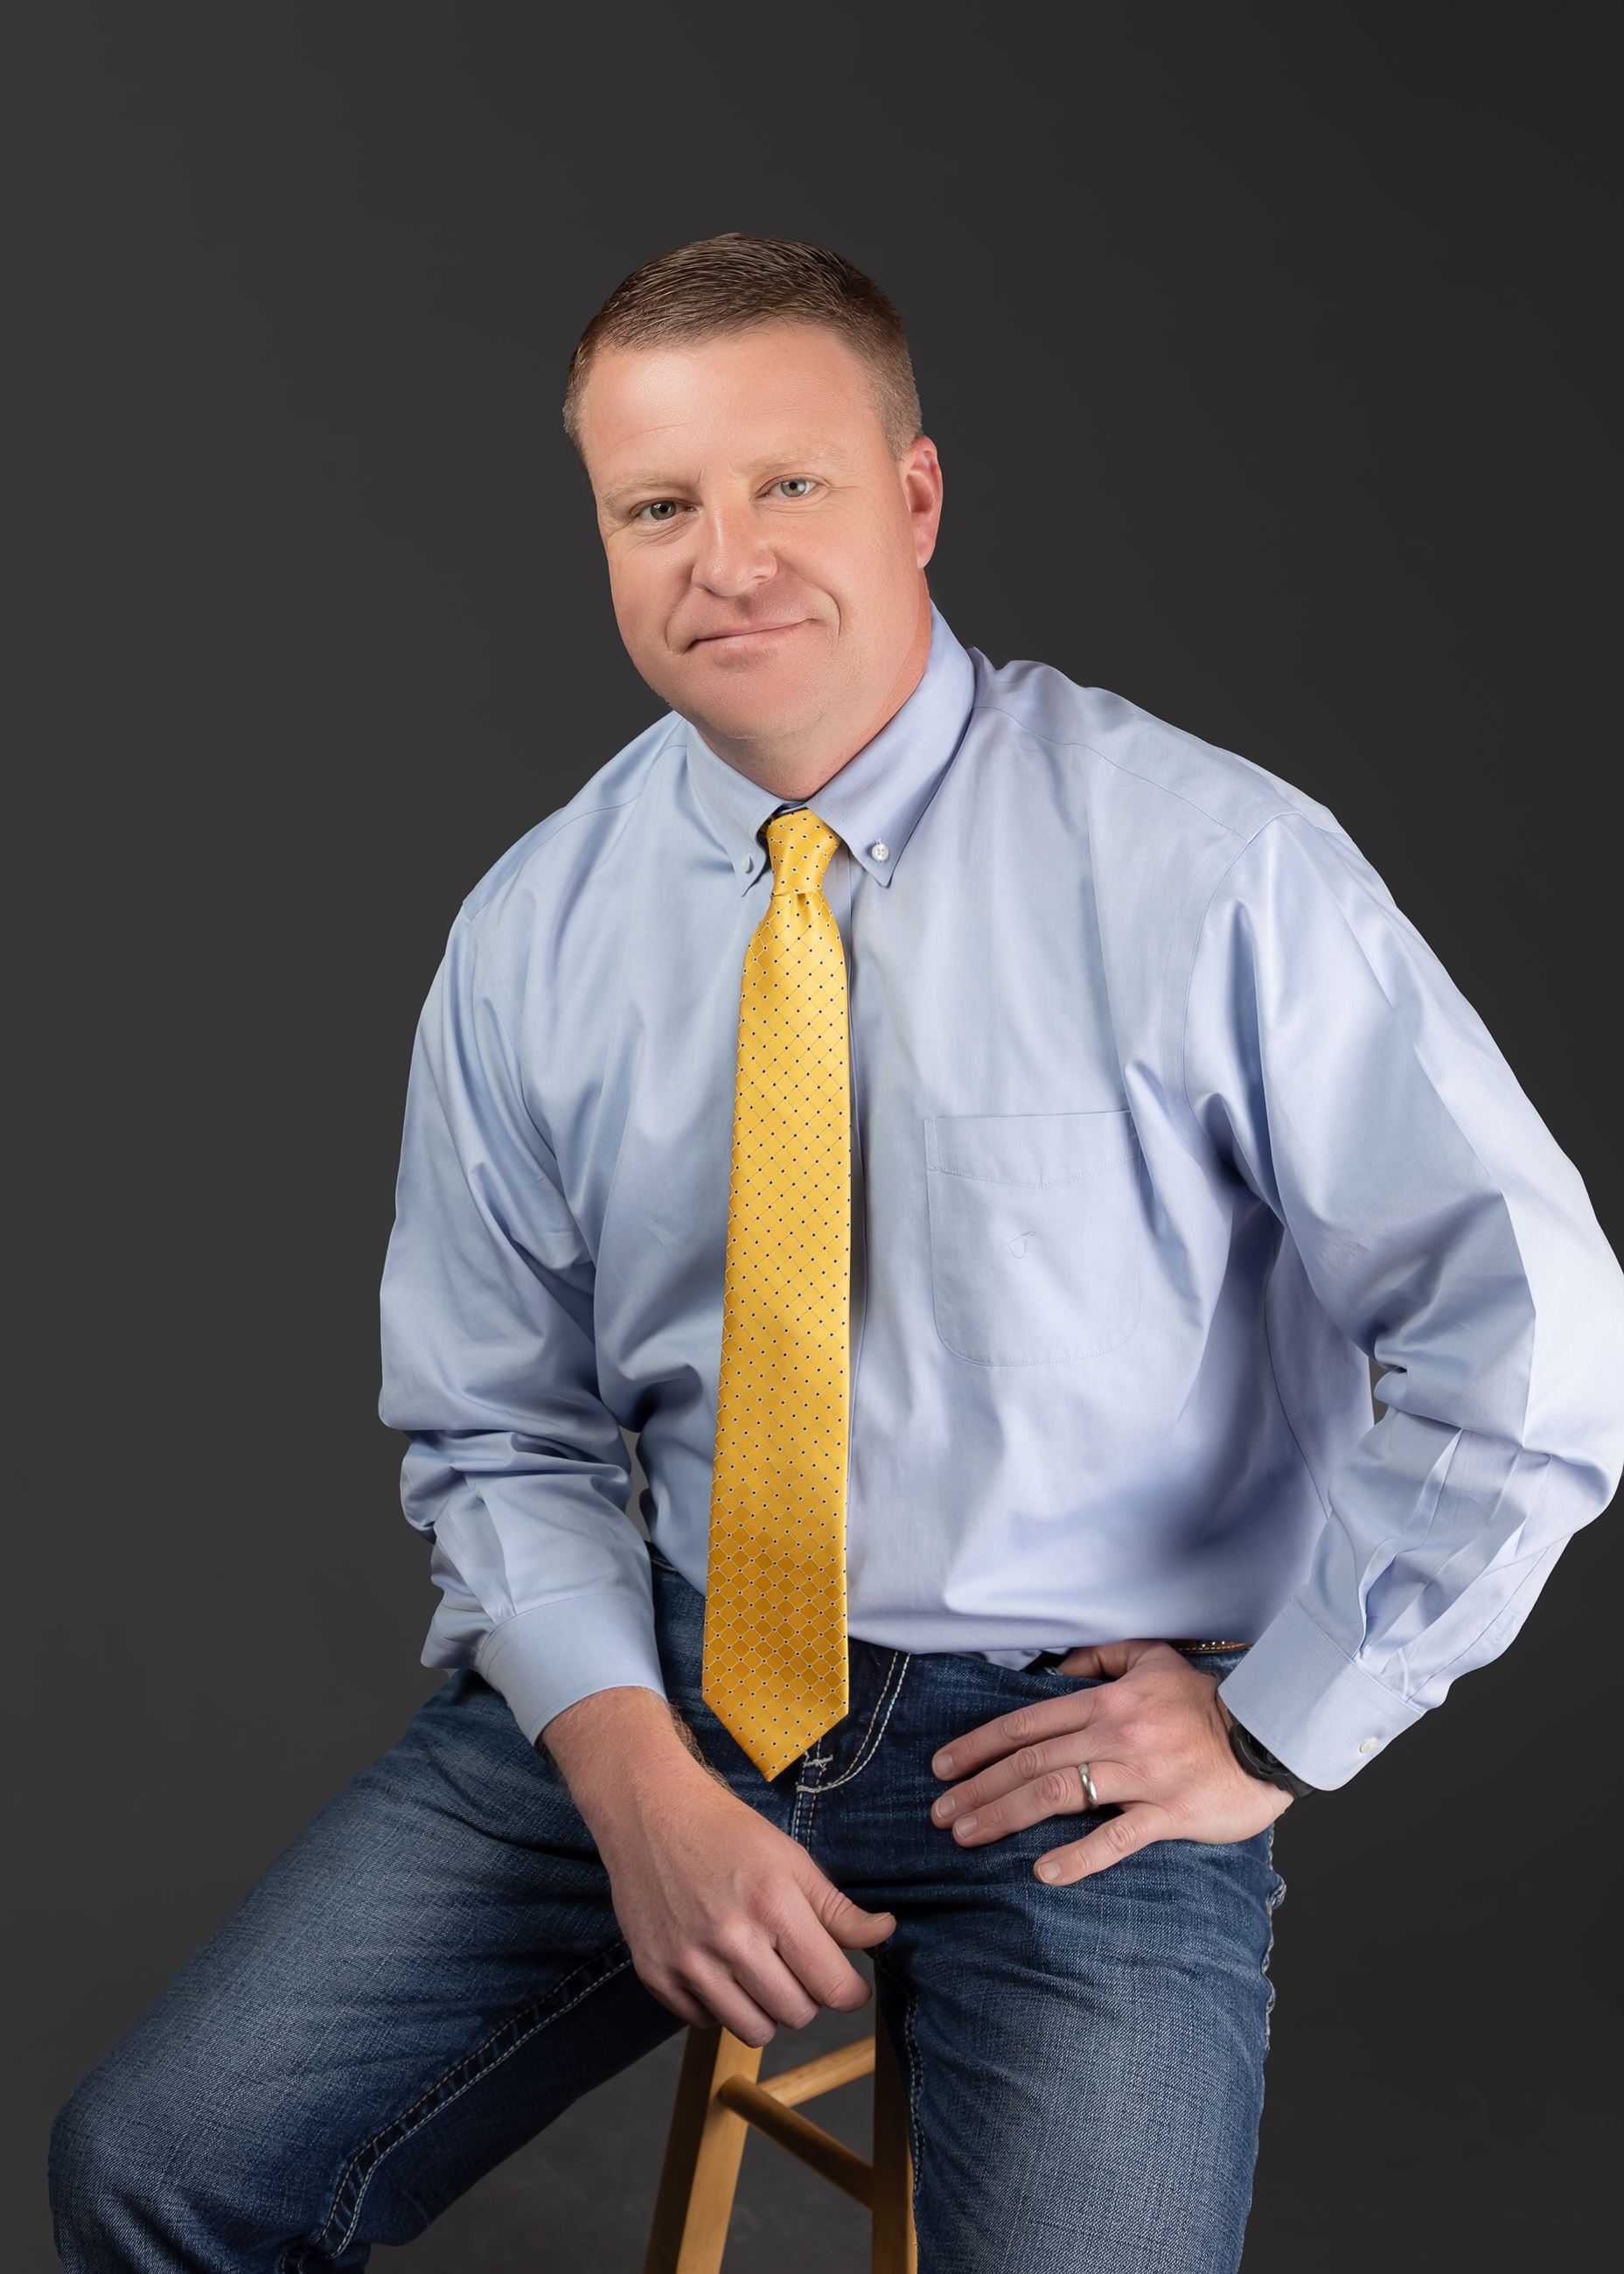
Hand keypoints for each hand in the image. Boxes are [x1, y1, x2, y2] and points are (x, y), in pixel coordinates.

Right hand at [595, 1756, 897, 2045]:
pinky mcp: (656, 1975)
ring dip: (766, 2009)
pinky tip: (717, 1966)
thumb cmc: (726, 1832)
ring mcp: (688, 1961)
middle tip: (796, 1965)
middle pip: (797, 2015)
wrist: (650, 1813)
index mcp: (774, 1904)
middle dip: (807, 1996)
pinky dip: (719, 2005)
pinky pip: (706, 2023)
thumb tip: (885, 1933)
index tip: (847, 1984)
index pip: (833, 1988)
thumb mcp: (791, 1859)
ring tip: (759, 1970)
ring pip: (753, 2031)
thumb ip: (838, 1909)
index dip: (850, 1992)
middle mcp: (730, 1939)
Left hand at [928, 1637, 1291, 1884]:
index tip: (943, 1767)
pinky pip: (1117, 1837)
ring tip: (969, 1836)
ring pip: (1060, 1794)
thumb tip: (1059, 1667)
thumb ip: (1105, 1659)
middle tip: (940, 1813)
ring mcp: (1142, 1776)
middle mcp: (1116, 1736)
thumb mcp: (1155, 1660)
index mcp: (1107, 1701)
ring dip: (1007, 1815)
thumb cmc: (1209, 1702)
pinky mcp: (1170, 1813)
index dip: (980, 1745)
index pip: (1028, 1722)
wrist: (1272, 1733)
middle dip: (979, 1787)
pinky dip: (1078, 1856)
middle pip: (1032, 1761)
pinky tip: (1043, 1874)